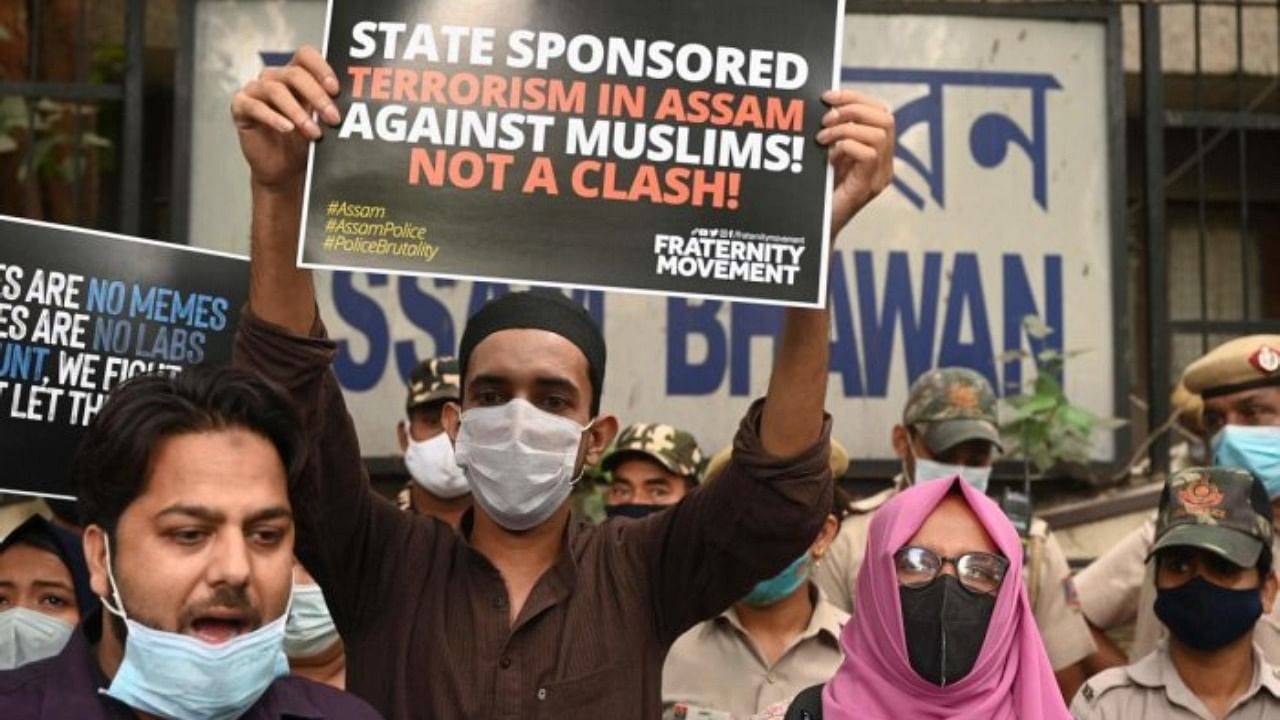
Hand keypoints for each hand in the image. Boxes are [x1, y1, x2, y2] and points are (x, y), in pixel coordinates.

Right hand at [231, 45, 341, 191]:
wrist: (285, 170)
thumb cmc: (304, 143)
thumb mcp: (321, 123)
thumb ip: (330, 108)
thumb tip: (354, 103)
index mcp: (296, 75)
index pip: (306, 55)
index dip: (321, 68)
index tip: (335, 89)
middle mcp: (274, 78)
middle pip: (294, 73)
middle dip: (317, 96)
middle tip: (333, 118)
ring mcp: (255, 91)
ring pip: (275, 90)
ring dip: (298, 112)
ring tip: (313, 133)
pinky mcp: (241, 107)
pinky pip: (255, 106)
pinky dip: (273, 118)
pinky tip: (287, 129)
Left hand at [816, 89, 894, 236]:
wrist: (814, 229)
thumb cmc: (818, 194)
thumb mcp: (827, 157)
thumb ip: (834, 135)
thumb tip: (825, 106)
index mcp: (878, 152)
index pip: (881, 112)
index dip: (856, 97)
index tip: (828, 96)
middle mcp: (885, 164)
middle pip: (886, 117)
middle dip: (853, 108)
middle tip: (825, 118)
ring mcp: (880, 177)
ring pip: (880, 133)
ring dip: (846, 128)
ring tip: (822, 138)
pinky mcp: (869, 187)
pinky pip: (869, 154)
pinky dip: (847, 146)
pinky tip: (828, 156)